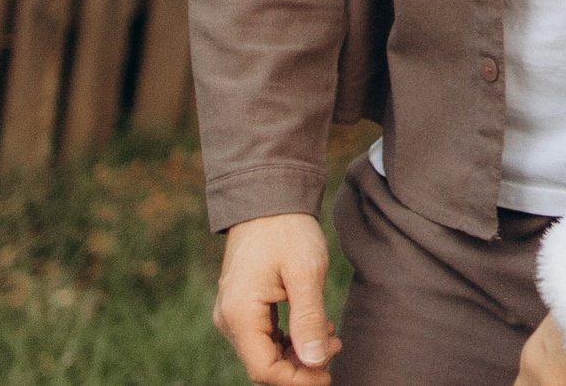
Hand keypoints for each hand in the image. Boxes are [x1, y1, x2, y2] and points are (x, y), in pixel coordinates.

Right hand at [214, 211, 342, 385]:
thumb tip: (315, 362)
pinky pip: (265, 336)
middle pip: (263, 365)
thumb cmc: (287, 230)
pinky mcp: (244, 305)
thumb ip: (308, 320)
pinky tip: (317, 327)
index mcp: (239, 315)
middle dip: (301, 366)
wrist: (269, 197)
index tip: (328, 372)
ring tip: (331, 336)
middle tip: (336, 346)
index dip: (296, 379)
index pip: (263, 370)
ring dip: (298, 353)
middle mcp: (230, 319)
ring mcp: (234, 312)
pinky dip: (290, 339)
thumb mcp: (306, 273)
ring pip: (265, 352)